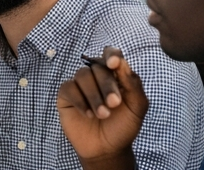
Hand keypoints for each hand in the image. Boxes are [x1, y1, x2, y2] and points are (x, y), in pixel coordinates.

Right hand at [57, 47, 146, 168]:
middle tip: (114, 104)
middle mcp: (96, 76)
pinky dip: (80, 101)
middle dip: (107, 85)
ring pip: (83, 75)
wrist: (107, 150)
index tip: (114, 64)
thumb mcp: (137, 108)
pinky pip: (69, 88)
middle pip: (98, 67)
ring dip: (94, 96)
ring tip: (103, 115)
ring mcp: (80, 84)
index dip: (111, 55)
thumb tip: (122, 63)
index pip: (111, 54)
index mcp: (115, 74)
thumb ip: (133, 85)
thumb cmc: (123, 126)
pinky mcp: (66, 95)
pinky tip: (88, 115)